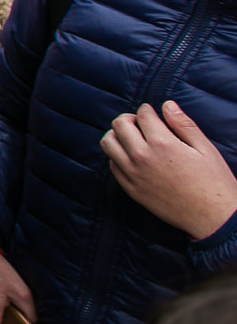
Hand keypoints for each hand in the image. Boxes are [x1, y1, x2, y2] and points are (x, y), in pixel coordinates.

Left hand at [103, 101, 236, 240]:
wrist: (213, 218)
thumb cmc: (214, 182)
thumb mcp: (205, 149)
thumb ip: (184, 124)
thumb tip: (168, 105)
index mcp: (162, 144)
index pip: (142, 115)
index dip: (148, 110)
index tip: (152, 112)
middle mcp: (142, 157)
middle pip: (119, 125)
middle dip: (130, 119)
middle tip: (141, 124)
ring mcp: (133, 174)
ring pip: (108, 143)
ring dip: (118, 136)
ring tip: (133, 138)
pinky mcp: (130, 189)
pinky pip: (112, 164)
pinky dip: (118, 155)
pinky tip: (133, 157)